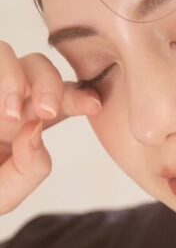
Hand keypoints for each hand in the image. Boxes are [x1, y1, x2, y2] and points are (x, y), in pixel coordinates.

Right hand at [0, 42, 102, 213]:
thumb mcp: (3, 194)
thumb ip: (29, 170)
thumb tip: (37, 132)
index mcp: (28, 121)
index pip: (63, 99)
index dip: (81, 96)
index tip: (94, 105)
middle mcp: (7, 96)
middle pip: (40, 68)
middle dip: (51, 84)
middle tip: (46, 113)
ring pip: (6, 53)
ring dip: (14, 78)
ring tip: (9, 115)